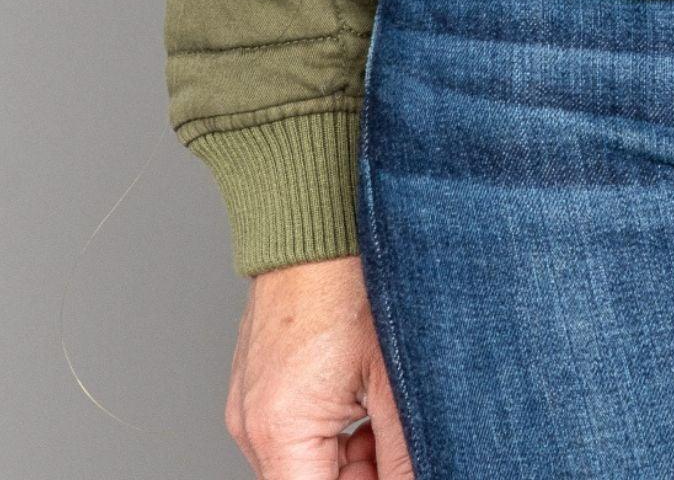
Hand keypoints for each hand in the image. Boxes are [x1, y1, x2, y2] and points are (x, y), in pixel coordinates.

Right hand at [224, 257, 414, 478]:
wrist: (318, 223)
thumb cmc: (354, 283)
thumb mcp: (393, 379)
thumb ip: (402, 452)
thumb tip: (420, 478)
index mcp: (281, 431)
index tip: (396, 473)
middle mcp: (252, 428)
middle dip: (361, 477)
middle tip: (399, 442)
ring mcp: (249, 408)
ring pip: (304, 465)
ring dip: (348, 460)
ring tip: (385, 414)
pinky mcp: (256, 389)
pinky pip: (292, 436)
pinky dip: (330, 434)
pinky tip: (364, 402)